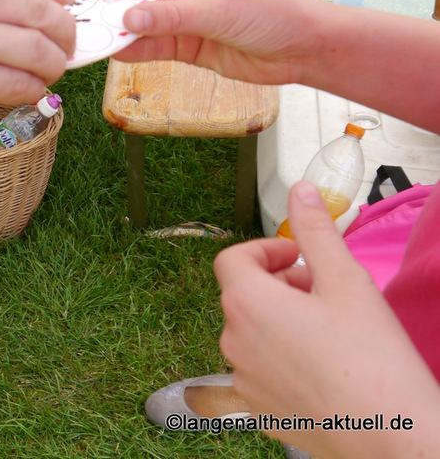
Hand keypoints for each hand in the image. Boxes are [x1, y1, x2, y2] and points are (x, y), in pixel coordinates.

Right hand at [104, 0, 323, 85]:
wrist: (305, 49)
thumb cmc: (275, 12)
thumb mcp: (221, 9)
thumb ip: (172, 16)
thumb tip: (128, 20)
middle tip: (90, 7)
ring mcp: (184, 15)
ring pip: (140, 16)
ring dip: (120, 25)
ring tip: (98, 34)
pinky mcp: (186, 44)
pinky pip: (152, 44)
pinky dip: (134, 48)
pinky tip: (119, 53)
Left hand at [214, 181, 439, 457]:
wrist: (392, 437)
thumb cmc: (372, 362)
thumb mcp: (346, 281)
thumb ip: (316, 232)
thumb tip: (301, 192)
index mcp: (246, 304)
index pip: (232, 259)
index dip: (265, 250)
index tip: (296, 256)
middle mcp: (233, 342)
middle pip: (242, 296)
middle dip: (279, 285)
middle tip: (324, 292)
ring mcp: (242, 381)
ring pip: (251, 335)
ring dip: (280, 322)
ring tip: (330, 331)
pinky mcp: (257, 411)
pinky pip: (260, 373)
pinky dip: (283, 361)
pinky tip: (324, 367)